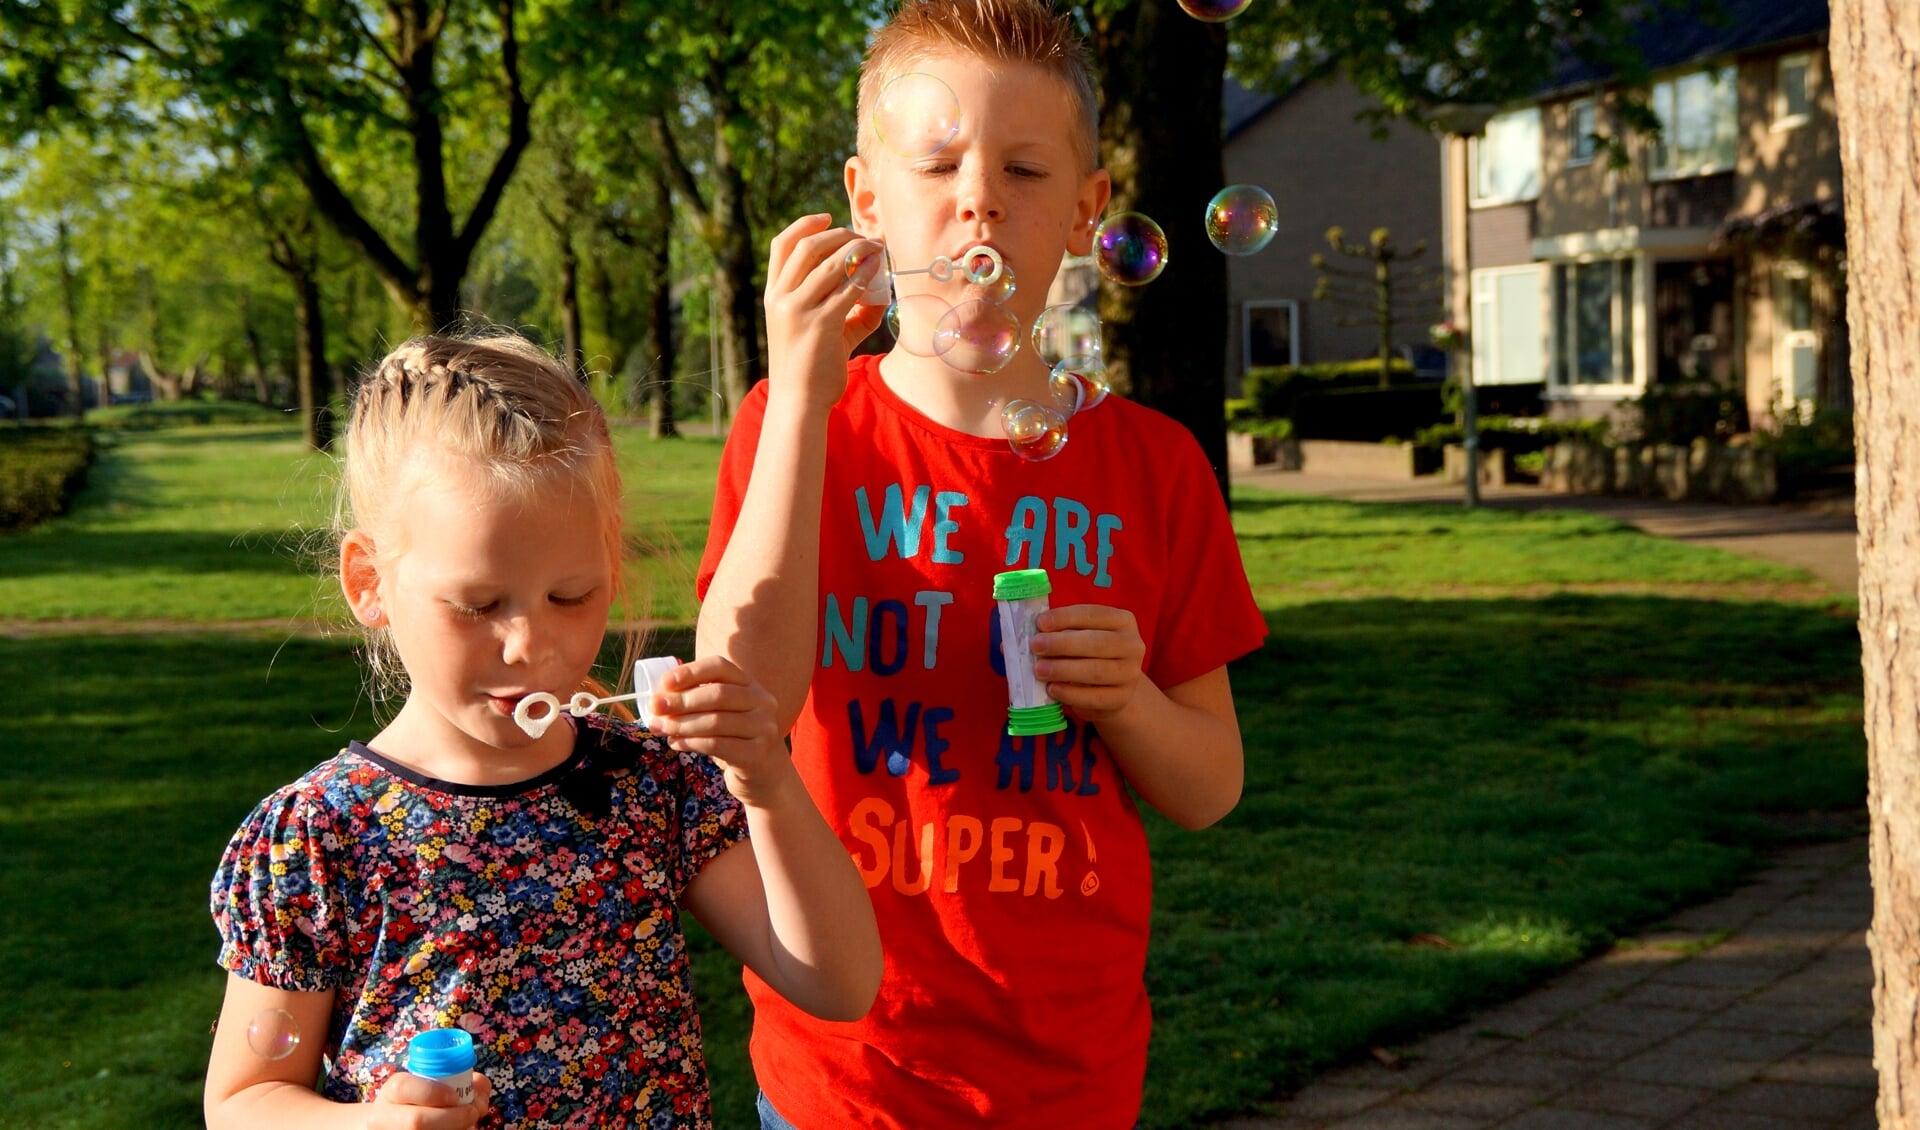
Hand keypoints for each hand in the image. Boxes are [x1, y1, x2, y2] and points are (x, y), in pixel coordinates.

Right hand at [367, 1070, 491, 1129]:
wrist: (392, 1125)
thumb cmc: (420, 1100)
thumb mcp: (430, 1084)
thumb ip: (460, 1079)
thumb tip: (480, 1087)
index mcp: (392, 1091)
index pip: (404, 1087)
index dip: (433, 1092)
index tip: (456, 1096)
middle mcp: (384, 1116)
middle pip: (416, 1121)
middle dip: (453, 1118)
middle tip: (472, 1114)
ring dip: (455, 1129)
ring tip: (467, 1125)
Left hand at [647, 656, 792, 806]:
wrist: (765, 773)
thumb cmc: (733, 738)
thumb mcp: (719, 714)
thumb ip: (693, 704)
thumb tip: (657, 702)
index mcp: (750, 684)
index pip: (720, 667)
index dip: (691, 672)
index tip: (665, 683)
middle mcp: (762, 701)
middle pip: (718, 694)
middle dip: (681, 700)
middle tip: (655, 707)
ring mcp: (764, 727)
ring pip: (716, 721)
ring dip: (682, 724)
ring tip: (661, 728)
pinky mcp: (758, 753)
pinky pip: (718, 745)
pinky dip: (692, 743)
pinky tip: (676, 743)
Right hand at [763, 213, 889, 413]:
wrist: (798, 403)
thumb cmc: (811, 368)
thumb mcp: (822, 331)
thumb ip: (847, 307)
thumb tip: (879, 287)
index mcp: (774, 295)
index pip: (782, 245)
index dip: (805, 224)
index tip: (829, 217)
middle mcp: (781, 298)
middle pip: (809, 246)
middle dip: (841, 235)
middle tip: (866, 239)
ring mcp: (798, 310)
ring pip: (831, 263)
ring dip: (859, 251)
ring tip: (879, 252)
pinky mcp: (820, 325)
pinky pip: (848, 290)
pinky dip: (867, 276)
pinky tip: (880, 275)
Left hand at [1032, 604, 1146, 724]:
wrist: (1113, 688)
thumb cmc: (1090, 654)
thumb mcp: (1081, 636)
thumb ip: (1061, 632)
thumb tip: (1031, 636)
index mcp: (1123, 621)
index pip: (1094, 614)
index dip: (1066, 617)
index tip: (1041, 623)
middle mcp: (1132, 645)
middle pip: (1097, 643)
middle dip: (1063, 644)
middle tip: (1036, 646)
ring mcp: (1130, 674)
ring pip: (1096, 671)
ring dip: (1063, 669)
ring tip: (1039, 669)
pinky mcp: (1122, 698)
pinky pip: (1094, 697)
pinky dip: (1070, 693)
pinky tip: (1052, 689)